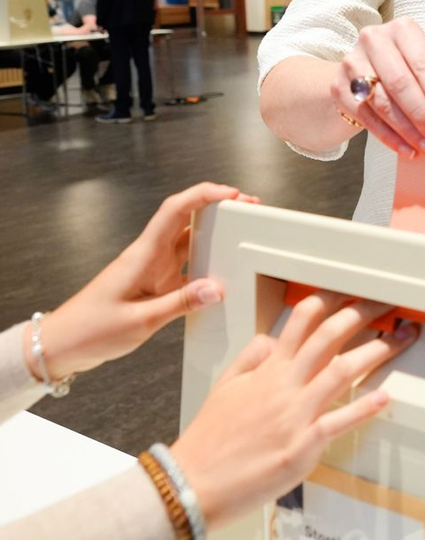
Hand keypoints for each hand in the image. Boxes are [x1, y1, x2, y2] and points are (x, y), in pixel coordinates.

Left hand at [31, 183, 256, 380]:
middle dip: (219, 208)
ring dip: (214, 234)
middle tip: (247, 208)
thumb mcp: (140, 321)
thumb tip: (216, 288)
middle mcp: (149, 255)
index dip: (205, 194)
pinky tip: (219, 272)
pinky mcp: (153, 283)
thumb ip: (180, 303)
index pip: (176, 209)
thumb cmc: (89, 330)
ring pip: (188, 241)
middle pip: (187, 218)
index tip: (232, 194)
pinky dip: (205, 262)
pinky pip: (184, 265)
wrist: (60, 345)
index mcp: (143, 254)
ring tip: (241, 234)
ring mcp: (151, 268)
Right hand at [170, 292, 417, 531]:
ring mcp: (294, 415)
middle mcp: (284, 386)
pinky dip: (364, 408)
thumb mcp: (225, 387)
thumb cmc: (209, 440)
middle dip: (361, 317)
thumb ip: (251, 358)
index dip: (327, 305)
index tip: (350, 296)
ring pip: (341, 372)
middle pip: (328, 338)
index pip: (300, 324)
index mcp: (268, 371)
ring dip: (375, 352)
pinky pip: (338, 421)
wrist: (192, 483)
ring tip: (399, 339)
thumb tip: (271, 339)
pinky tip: (384, 397)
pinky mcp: (301, 446)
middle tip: (385, 306)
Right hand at [334, 17, 424, 158]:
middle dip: (423, 116)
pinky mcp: (339, 87)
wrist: (361, 72)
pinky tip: (407, 149)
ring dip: (408, 131)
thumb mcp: (421, 65)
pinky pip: (367, 118)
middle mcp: (373, 40)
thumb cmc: (404, 68)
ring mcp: (352, 62)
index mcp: (402, 29)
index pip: (422, 63)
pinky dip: (390, 137)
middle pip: (400, 84)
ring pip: (383, 103)